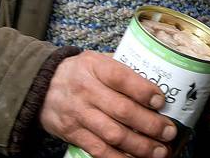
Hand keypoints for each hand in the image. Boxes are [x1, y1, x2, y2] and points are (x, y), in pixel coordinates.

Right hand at [39, 51, 177, 157]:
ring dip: (139, 146)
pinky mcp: (73, 134)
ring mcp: (79, 115)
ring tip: (159, 151)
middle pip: (122, 111)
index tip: (161, 101)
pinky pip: (98, 149)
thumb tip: (156, 82)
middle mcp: (87, 91)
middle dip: (150, 125)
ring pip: (113, 134)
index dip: (144, 91)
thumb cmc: (78, 72)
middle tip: (169, 132)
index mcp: (96, 67)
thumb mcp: (97, 60)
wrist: (40, 85)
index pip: (122, 78)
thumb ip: (121, 69)